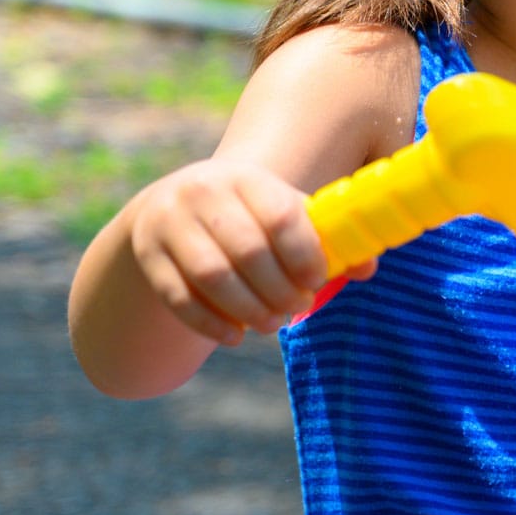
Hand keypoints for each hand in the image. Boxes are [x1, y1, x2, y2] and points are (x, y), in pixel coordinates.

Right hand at [128, 159, 369, 344]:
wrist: (173, 208)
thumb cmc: (248, 216)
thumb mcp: (281, 212)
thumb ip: (322, 238)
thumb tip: (367, 269)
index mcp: (246, 177)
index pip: (280, 215)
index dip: (304, 254)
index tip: (317, 280)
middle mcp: (202, 193)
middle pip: (247, 252)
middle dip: (279, 290)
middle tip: (297, 308)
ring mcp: (169, 223)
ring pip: (213, 277)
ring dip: (248, 310)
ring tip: (271, 324)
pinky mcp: (148, 256)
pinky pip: (179, 298)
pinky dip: (211, 324)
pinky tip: (235, 336)